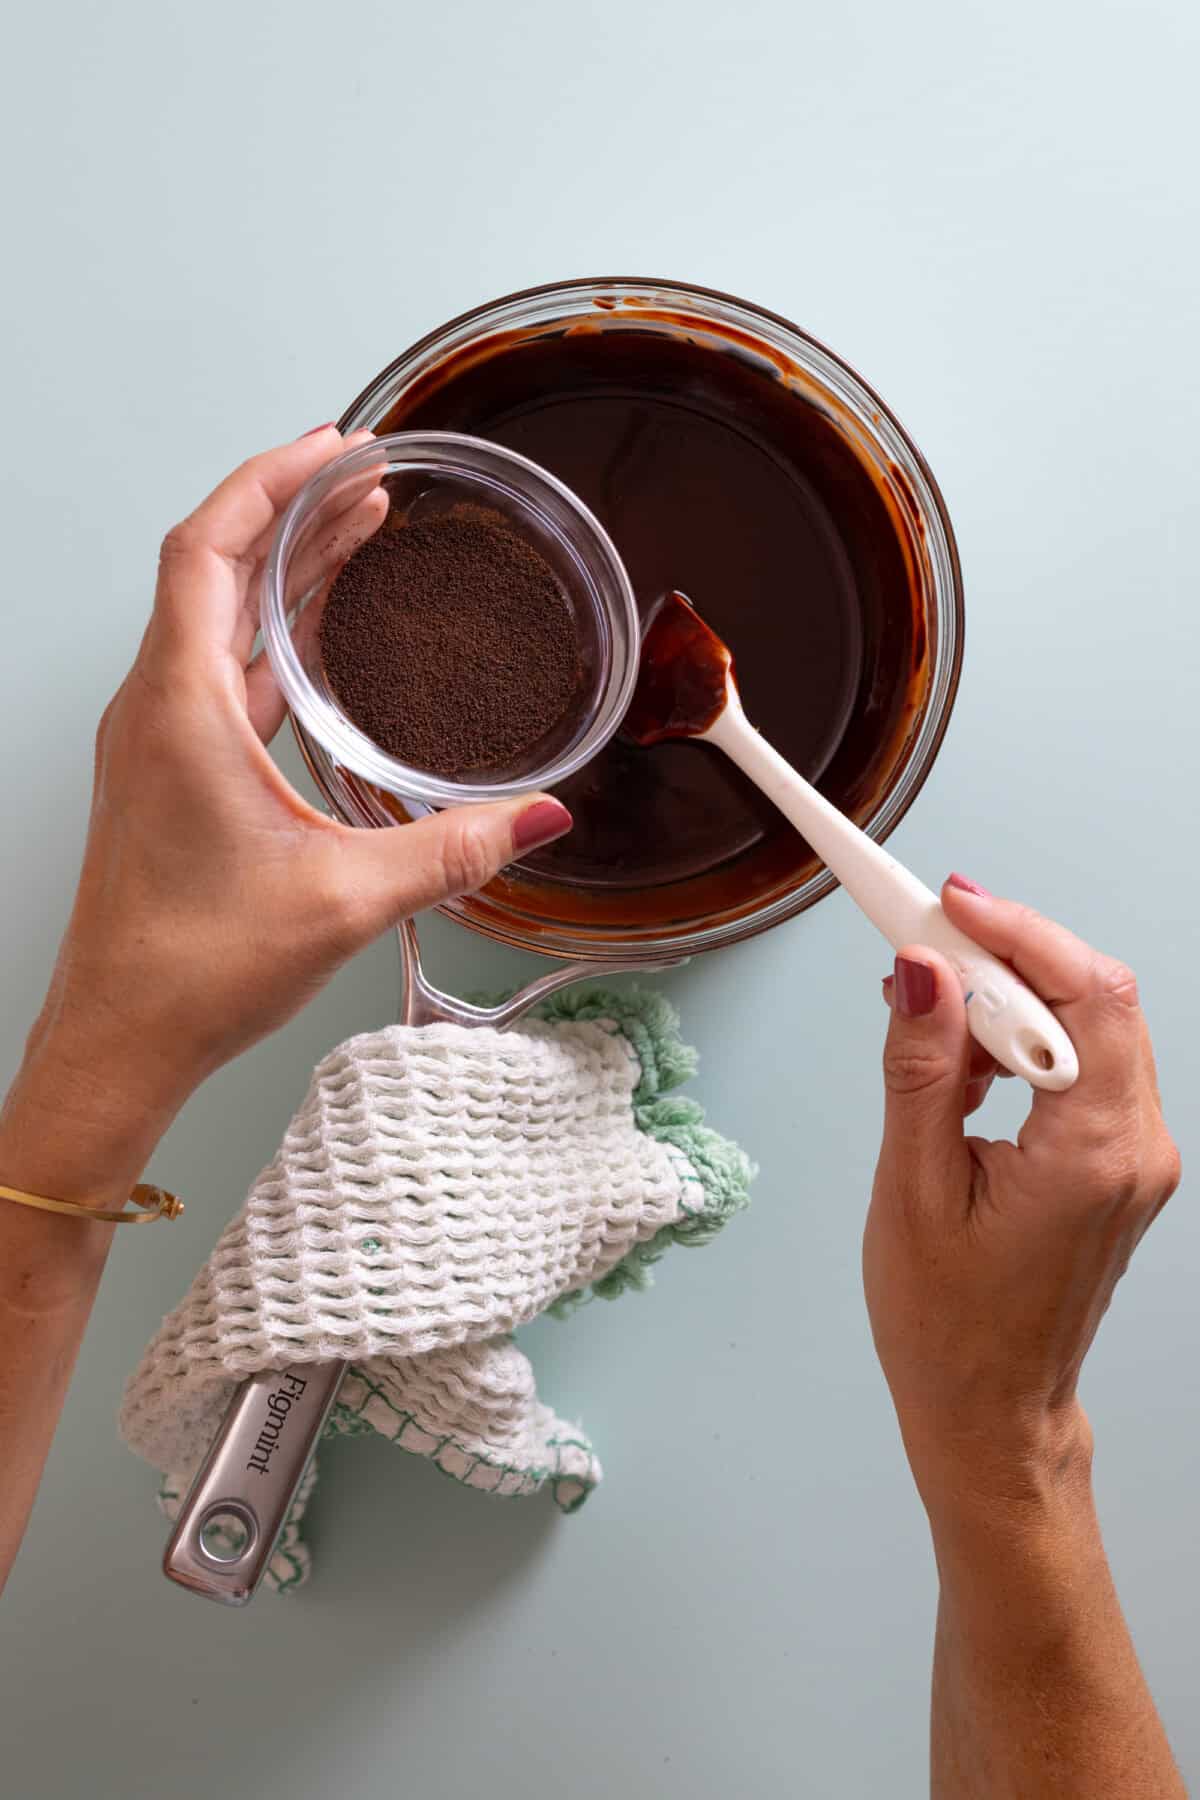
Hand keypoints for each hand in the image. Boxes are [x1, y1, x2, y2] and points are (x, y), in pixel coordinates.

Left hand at [15, 428, 571, 1154]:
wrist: (120, 1040)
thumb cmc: (194, 968)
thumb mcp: (345, 898)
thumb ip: (453, 851)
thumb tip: (543, 817)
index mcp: (180, 708)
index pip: (210, 548)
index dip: (271, 482)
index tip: (336, 447)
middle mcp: (157, 708)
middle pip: (216, 566)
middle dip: (293, 509)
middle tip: (366, 475)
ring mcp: (159, 740)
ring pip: (218, 619)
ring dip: (283, 570)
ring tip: (356, 530)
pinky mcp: (170, 775)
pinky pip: (221, 672)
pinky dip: (273, 636)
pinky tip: (322, 641)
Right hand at [863, 876, 1180, 1521]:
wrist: (989, 1412)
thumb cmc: (947, 1325)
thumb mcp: (912, 1186)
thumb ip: (923, 1068)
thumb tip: (921, 971)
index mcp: (1094, 1155)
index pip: (1085, 995)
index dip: (1019, 932)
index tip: (948, 904)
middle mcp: (1135, 1149)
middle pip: (1096, 999)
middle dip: (1011, 956)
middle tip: (927, 942)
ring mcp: (1135, 1157)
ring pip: (1091, 1027)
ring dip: (1012, 1001)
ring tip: (934, 1022)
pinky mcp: (1117, 1163)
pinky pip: (1083, 1068)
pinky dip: (1024, 1044)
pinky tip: (963, 1067)